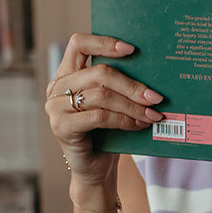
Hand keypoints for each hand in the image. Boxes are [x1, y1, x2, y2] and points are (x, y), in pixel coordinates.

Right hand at [45, 34, 163, 185]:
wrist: (94, 170)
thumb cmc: (106, 133)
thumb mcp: (110, 104)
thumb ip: (117, 86)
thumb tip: (151, 72)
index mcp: (67, 73)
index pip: (78, 44)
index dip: (104, 42)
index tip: (131, 49)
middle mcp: (56, 87)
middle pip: (99, 73)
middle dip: (132, 85)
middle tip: (155, 97)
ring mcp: (55, 107)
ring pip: (102, 96)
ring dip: (132, 106)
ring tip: (152, 114)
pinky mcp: (62, 127)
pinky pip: (99, 117)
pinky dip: (124, 120)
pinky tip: (139, 125)